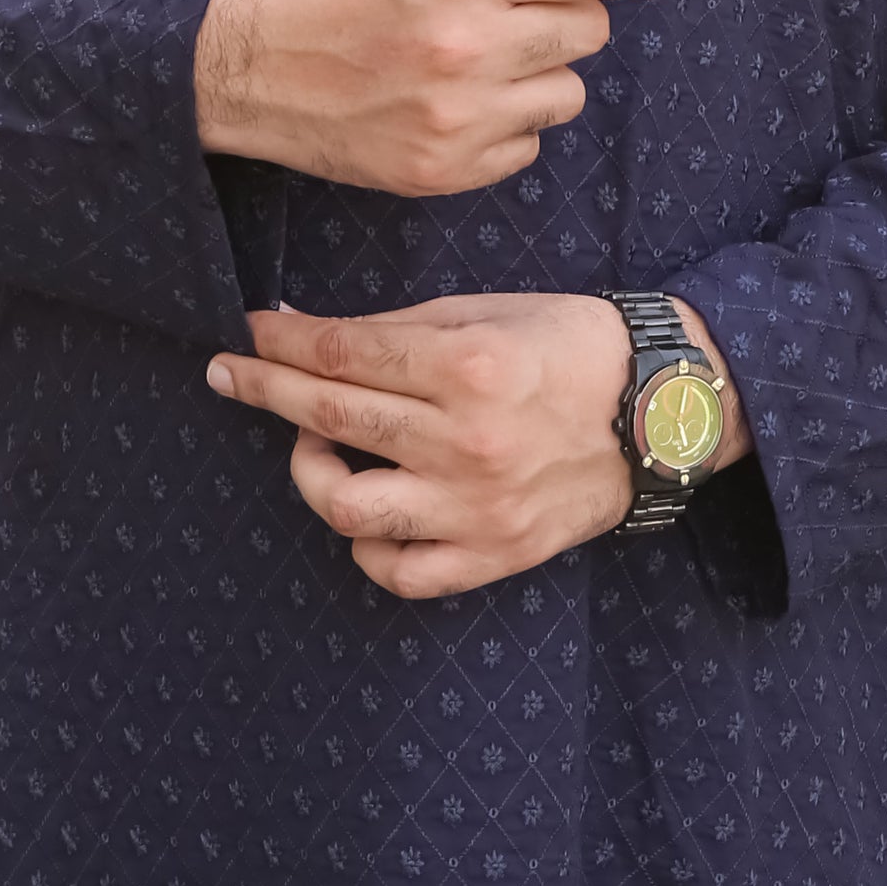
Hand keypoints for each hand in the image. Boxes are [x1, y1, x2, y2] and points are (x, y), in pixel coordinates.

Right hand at [193, 0, 683, 196]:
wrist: (246, 63)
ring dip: (536, 73)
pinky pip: (528, 147)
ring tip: (466, 57)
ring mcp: (457, 116)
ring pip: (567, 94)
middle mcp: (465, 44)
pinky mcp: (445, 171)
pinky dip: (504, 123)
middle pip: (588, 31)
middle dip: (563, 14)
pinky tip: (446, 101)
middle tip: (500, 8)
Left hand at [207, 293, 748, 598]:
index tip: (246, 330)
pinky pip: (398, 572)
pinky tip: (367, 509)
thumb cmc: (568, 346)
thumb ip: (397, 328)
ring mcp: (475, 509)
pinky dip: (366, 543)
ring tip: (313, 448)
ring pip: (347, 508)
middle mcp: (465, 441)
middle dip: (263, 388)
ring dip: (309, 472)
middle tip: (227, 372)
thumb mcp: (485, 313)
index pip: (344, 353)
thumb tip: (310, 333)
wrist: (659, 414)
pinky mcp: (491, 557)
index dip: (283, 340)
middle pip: (329, 418)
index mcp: (468, 366)